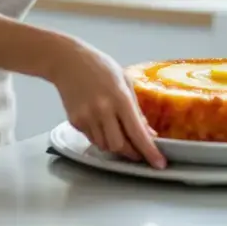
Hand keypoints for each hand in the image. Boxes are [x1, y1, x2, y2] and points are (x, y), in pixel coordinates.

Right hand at [46, 38, 166, 168]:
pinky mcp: (74, 121)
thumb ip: (137, 110)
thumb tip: (149, 133)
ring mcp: (86, 117)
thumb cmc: (100, 67)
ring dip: (115, 146)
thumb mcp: (125, 82)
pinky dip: (100, 137)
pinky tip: (101, 123)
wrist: (67, 61)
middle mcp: (102, 110)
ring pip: (104, 145)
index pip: (137, 133)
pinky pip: (91, 138)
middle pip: (119, 146)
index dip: (149, 151)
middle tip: (139, 152)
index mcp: (119, 98)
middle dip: (131, 153)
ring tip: (118, 133)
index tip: (159, 164)